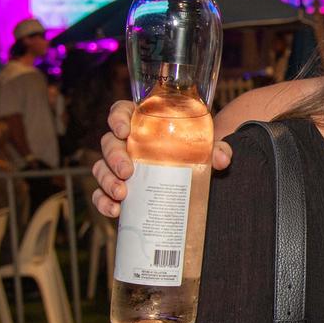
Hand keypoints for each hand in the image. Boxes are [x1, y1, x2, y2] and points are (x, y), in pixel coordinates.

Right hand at [91, 99, 233, 217]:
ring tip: (122, 194)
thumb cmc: (193, 152)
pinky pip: (100, 194)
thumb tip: (223, 159)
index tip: (124, 131)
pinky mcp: (117, 187)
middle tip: (128, 171)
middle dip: (114, 157)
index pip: (121, 111)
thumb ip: (216, 149)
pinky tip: (114, 210)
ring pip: (101, 168)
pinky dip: (103, 202)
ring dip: (106, 181)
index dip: (117, 118)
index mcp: (142, 123)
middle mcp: (126, 142)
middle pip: (108, 143)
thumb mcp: (206, 148)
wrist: (191, 176)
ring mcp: (118, 166)